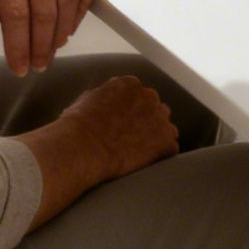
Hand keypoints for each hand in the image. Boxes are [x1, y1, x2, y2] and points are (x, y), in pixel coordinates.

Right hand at [60, 75, 178, 179]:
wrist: (83, 147)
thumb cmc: (78, 126)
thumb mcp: (87, 100)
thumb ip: (106, 96)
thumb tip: (107, 100)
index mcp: (129, 85)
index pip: (139, 96)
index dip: (133, 112)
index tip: (126, 124)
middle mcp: (149, 97)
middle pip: (156, 109)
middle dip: (147, 123)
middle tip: (133, 139)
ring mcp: (159, 118)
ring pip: (166, 128)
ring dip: (157, 138)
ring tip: (141, 153)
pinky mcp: (165, 141)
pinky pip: (170, 148)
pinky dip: (161, 156)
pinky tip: (147, 163)